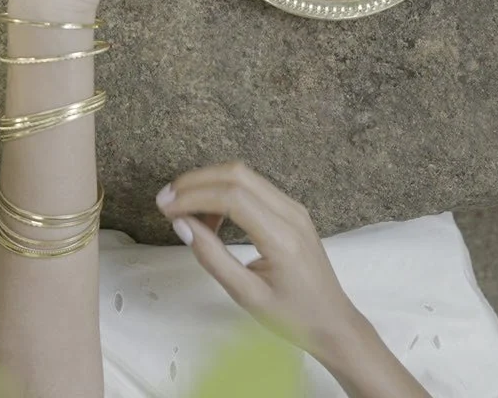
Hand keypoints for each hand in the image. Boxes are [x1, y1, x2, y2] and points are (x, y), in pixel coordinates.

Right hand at [157, 163, 430, 397]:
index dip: (193, 196)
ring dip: (208, 184)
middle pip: (237, 174)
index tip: (165, 207)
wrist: (333, 323)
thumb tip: (181, 224)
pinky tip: (209, 216)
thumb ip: (213, 257)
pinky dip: (224, 192)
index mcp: (282, 237)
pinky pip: (253, 187)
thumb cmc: (293, 317)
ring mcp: (294, 208)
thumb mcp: (247, 296)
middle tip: (165, 200)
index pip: (232, 197)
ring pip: (244, 176)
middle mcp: (291, 213)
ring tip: (183, 211)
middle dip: (196, 181)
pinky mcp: (291, 210)